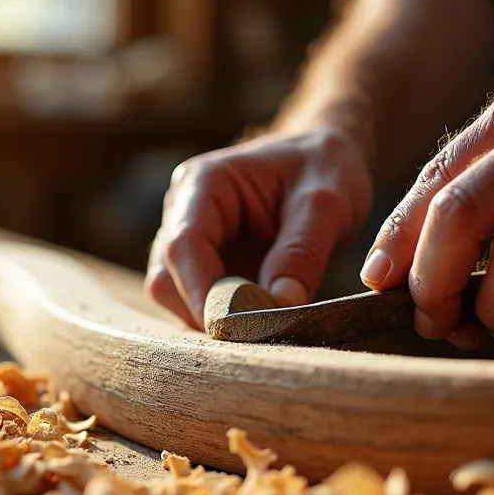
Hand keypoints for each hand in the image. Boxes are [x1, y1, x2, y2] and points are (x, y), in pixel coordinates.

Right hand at [147, 127, 373, 328]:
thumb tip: (281, 304)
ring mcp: (191, 242)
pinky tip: (261, 323)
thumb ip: (302, 252)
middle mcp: (184, 212)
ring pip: (176, 298)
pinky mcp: (206, 267)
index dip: (202, 292)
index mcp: (204, 184)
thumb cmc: (323, 167)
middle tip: (260, 334)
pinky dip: (226, 320)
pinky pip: (199, 304)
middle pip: (167, 279)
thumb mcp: (326, 204)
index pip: (183, 246)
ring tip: (266, 327)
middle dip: (206, 311)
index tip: (234, 329)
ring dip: (214, 320)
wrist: (326, 160)